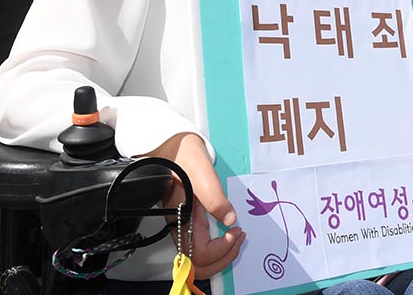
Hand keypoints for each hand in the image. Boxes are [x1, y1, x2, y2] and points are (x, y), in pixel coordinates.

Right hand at [148, 133, 243, 278]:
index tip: (235, 230)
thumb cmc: (183, 156)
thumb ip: (215, 198)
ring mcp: (185, 226)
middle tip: (238, 238)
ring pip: (200, 259)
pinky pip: (202, 245)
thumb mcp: (203, 173)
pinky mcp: (189, 221)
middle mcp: (181, 227)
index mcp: (182, 220)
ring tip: (236, 237)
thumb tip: (229, 219)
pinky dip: (219, 246)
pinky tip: (229, 232)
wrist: (173, 146)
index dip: (220, 249)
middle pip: (199, 265)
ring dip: (221, 255)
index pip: (199, 255)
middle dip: (223, 259)